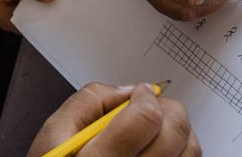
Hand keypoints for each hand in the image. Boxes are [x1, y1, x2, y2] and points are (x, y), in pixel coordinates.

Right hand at [28, 82, 201, 156]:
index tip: (141, 94)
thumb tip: (128, 91)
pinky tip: (162, 147)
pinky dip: (181, 149)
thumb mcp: (54, 135)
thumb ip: (88, 102)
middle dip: (167, 108)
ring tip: (158, 127)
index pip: (145, 119)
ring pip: (188, 151)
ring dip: (177, 129)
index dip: (147, 97)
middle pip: (173, 133)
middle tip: (152, 106)